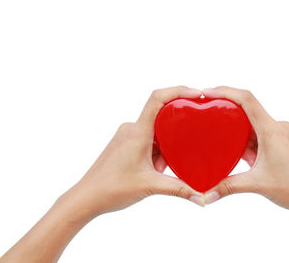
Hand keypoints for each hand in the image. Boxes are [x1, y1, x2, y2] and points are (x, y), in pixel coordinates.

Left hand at [66, 86, 204, 217]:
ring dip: (165, 147)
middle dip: (176, 132)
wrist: (87, 198)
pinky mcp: (124, 144)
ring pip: (155, 131)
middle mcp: (131, 129)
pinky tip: (156, 169)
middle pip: (161, 117)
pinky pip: (147, 139)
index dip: (178, 90)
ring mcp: (126, 136)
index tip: (196, 94)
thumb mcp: (151, 186)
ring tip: (163, 168)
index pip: (157, 99)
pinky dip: (156, 151)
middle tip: (188, 144)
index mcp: (138, 132)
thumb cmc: (112, 189)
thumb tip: (201, 197)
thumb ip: (179, 189)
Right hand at [202, 86, 288, 214]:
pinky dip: (249, 142)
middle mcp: (278, 127)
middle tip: (208, 117)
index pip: (247, 99)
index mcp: (272, 130)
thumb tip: (207, 195)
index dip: (226, 91)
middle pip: (248, 111)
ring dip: (238, 132)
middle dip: (228, 114)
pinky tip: (240, 153)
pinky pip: (262, 135)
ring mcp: (282, 135)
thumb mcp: (257, 184)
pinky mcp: (284, 143)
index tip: (208, 92)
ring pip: (254, 125)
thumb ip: (228, 187)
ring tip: (221, 140)